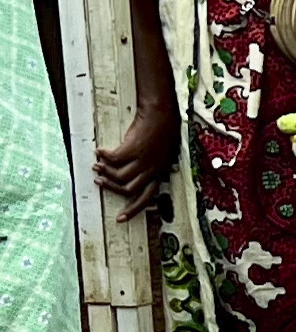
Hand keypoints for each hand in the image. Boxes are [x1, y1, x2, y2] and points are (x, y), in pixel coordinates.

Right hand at [94, 103, 175, 219]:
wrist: (161, 113)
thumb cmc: (161, 132)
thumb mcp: (161, 154)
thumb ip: (151, 167)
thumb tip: (134, 179)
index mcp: (160, 172)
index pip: (148, 197)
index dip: (133, 209)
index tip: (120, 218)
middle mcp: (153, 169)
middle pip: (128, 189)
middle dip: (111, 188)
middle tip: (99, 183)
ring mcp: (143, 159)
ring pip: (118, 176)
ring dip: (105, 172)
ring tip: (97, 166)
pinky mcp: (133, 149)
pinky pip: (113, 159)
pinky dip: (104, 156)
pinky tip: (99, 151)